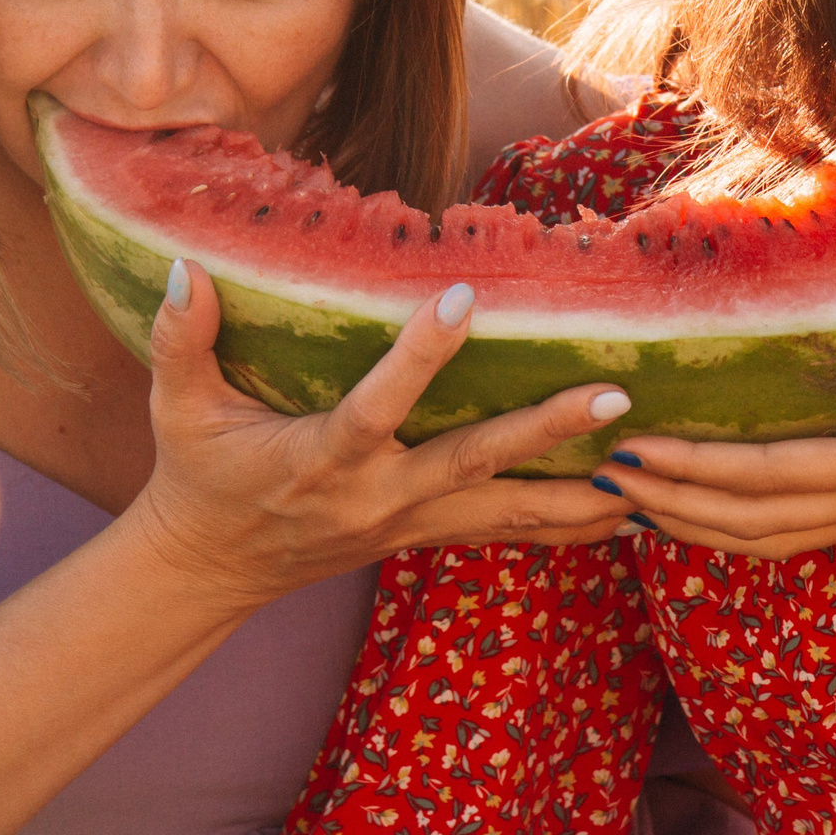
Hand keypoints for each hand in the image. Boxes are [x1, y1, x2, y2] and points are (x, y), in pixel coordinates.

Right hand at [128, 259, 636, 605]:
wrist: (212, 568)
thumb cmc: (199, 472)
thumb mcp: (178, 407)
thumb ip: (180, 340)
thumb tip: (183, 266)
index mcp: (320, 458)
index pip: (376, 405)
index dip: (419, 357)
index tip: (463, 297)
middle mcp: (376, 497)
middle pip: (471, 463)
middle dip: (544, 432)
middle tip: (614, 399)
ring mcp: (409, 523)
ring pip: (508, 512)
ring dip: (581, 494)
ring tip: (657, 473)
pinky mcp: (428, 533)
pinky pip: (510, 531)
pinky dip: (569, 523)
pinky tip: (635, 509)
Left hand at [590, 343, 835, 560]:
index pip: (766, 475)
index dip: (691, 469)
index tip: (626, 450)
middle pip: (748, 516)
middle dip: (667, 500)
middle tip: (593, 476)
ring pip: (766, 535)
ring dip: (693, 522)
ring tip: (629, 501)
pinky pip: (795, 530)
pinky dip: (738, 526)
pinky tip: (709, 507)